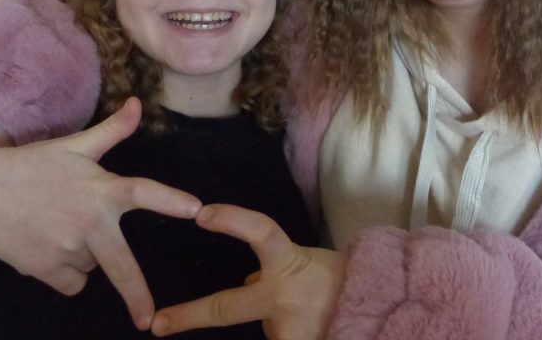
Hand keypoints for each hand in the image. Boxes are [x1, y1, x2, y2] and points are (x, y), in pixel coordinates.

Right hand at [0, 98, 201, 330]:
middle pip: (120, 264)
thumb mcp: (74, 144)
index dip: (170, 199)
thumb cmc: (32, 164)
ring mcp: (64, 250)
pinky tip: (51, 246)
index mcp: (100, 188)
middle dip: (136, 293)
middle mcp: (87, 222)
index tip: (196, 209)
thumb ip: (113, 130)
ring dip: (87, 252)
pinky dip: (67, 270)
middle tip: (148, 319)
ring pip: (93, 264)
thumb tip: (140, 103)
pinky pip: (71, 281)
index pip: (142, 191)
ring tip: (63, 226)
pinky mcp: (44, 270)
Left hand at [152, 204, 345, 339]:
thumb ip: (276, 270)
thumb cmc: (343, 282)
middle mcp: (283, 297)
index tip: (202, 214)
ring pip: (262, 326)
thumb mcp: (308, 264)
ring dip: (277, 322)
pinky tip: (314, 325)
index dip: (231, 220)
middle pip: (226, 306)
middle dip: (189, 315)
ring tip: (311, 317)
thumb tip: (244, 283)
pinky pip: (279, 339)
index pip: (259, 231)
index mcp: (290, 263)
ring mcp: (287, 329)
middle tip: (159, 325)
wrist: (382, 313)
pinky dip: (289, 332)